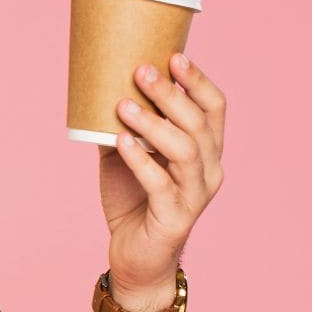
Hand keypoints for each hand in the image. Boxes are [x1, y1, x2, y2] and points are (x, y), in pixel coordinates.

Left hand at [98, 53, 226, 305]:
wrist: (134, 256)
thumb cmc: (133, 199)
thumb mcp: (127, 154)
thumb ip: (123, 124)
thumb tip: (96, 84)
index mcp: (206, 150)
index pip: (214, 107)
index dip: (198, 80)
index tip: (173, 55)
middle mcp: (209, 169)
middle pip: (199, 123)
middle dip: (171, 93)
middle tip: (141, 71)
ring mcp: (195, 195)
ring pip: (185, 150)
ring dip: (154, 123)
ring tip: (123, 104)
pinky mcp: (175, 218)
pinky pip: (161, 184)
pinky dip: (140, 159)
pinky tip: (120, 142)